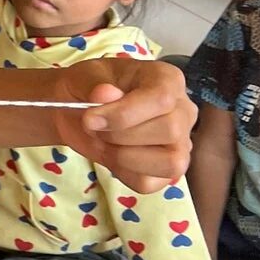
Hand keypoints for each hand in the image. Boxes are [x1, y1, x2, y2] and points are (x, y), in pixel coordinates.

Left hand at [52, 57, 195, 193]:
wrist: (76, 109)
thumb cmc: (88, 87)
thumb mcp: (84, 76)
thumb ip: (94, 84)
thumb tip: (106, 94)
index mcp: (167, 79)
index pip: (162, 99)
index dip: (124, 113)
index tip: (90, 117)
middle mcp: (183, 111)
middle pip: (169, 130)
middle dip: (120, 134)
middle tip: (93, 127)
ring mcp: (180, 144)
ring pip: (171, 162)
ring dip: (125, 156)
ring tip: (104, 141)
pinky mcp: (165, 171)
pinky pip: (150, 183)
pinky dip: (122, 173)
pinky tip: (111, 154)